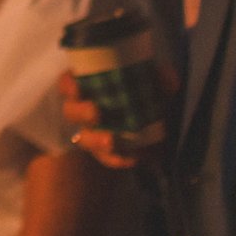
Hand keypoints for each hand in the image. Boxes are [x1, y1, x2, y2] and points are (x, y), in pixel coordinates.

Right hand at [59, 66, 177, 167]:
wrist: (161, 125)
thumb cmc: (147, 95)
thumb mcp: (156, 84)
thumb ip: (162, 79)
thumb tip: (168, 76)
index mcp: (89, 87)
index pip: (68, 84)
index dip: (68, 86)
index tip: (77, 88)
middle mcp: (84, 111)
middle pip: (71, 112)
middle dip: (81, 112)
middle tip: (96, 112)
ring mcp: (93, 134)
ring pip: (84, 139)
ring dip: (96, 141)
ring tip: (111, 141)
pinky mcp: (107, 154)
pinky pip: (107, 159)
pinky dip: (118, 159)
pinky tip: (132, 158)